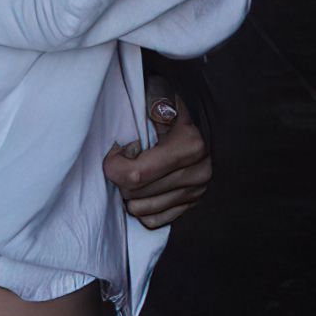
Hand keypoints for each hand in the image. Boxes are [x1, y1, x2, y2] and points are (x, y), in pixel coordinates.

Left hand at [102, 75, 211, 228]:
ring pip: (143, 209)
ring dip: (130, 193)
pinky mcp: (194, 202)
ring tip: (134, 170)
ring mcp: (197, 191)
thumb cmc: (172, 101)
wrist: (201, 112)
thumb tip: (125, 140)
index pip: (135, 174)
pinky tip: (143, 187)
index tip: (115, 150)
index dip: (114, 165)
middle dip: (121, 176)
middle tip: (125, 157)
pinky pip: (155, 220)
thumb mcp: (158, 95)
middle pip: (135, 193)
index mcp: (189, 146)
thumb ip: (142, 112)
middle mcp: (197, 172)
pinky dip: (142, 207)